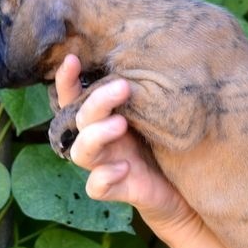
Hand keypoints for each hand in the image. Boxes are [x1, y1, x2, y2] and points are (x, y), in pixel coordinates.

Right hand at [54, 55, 197, 236]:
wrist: (180, 189)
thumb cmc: (166, 147)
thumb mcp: (156, 118)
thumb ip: (146, 99)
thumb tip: (155, 61)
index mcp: (104, 120)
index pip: (76, 99)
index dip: (67, 81)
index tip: (72, 58)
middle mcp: (100, 141)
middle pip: (80, 119)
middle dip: (97, 101)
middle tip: (123, 86)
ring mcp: (105, 165)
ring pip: (80, 152)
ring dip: (96, 135)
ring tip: (120, 124)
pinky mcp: (115, 189)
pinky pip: (96, 187)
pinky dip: (105, 176)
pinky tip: (125, 168)